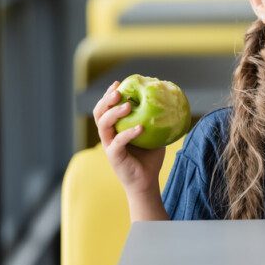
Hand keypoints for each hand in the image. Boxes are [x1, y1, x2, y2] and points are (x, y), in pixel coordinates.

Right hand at [93, 81, 164, 195]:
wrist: (147, 181)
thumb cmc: (149, 157)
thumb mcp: (152, 133)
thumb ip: (153, 118)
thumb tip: (166, 99)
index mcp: (114, 128)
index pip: (105, 108)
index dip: (108, 95)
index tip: (118, 83)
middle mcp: (108, 135)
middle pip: (99, 113)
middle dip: (106, 100)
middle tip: (118, 92)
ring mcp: (109, 146)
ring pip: (103, 125)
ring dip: (114, 113)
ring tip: (128, 106)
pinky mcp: (114, 157)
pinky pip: (118, 142)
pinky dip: (128, 133)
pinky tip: (140, 127)